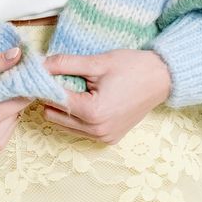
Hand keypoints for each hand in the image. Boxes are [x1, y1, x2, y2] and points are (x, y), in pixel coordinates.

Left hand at [38, 47, 172, 143]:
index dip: (46, 84)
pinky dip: (78, 117)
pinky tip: (89, 101)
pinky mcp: (109, 139)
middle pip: (53, 116)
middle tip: (63, 79)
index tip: (45, 72)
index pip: (52, 99)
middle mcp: (96, 130)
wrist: (163, 79)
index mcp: (92, 112)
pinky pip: (80, 130)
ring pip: (64, 125)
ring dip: (64, 108)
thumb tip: (39, 64)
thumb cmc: (133, 67)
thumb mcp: (98, 62)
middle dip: (52, 97)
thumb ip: (65, 64)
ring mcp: (103, 138)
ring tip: (78, 89)